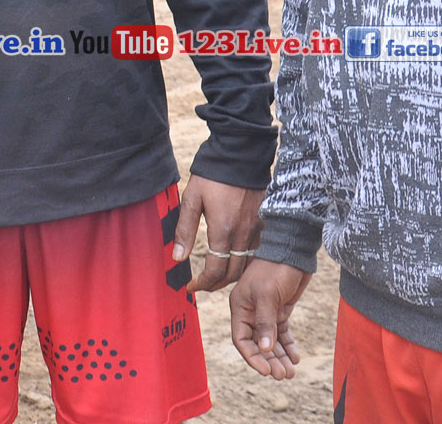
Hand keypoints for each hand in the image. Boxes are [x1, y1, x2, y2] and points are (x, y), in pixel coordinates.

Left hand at [172, 174, 264, 291]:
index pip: (215, 270)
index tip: (191, 286)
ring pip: (247, 265)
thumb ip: (185, 230)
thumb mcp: (192, 199)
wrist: (240, 153)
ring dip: (232, 276)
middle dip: (216, 284)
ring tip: (217, 277)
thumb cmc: (212, 175)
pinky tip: (236, 260)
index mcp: (223, 230)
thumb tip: (177, 258)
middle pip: (232, 273)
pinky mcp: (264, 222)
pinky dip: (246, 263)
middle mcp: (243, 233)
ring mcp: (256, 229)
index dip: (202, 283)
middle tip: (202, 285)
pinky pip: (257, 252)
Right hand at [228, 259, 310, 379]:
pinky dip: (288, 346)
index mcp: (240, 307)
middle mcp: (250, 312)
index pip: (241, 339)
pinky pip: (282, 334)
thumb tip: (264, 349)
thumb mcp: (268, 295)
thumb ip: (265, 322)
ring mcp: (266, 312)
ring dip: (280, 357)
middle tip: (284, 375)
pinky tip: (296, 357)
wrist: (294, 249)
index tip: (267, 371)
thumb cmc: (275, 268)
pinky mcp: (281, 310)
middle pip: (257, 344)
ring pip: (271, 342)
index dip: (253, 357)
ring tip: (291, 372)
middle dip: (270, 361)